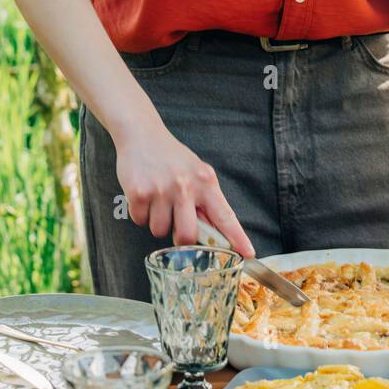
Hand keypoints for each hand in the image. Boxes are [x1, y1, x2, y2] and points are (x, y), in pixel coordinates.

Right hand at [115, 122, 255, 256]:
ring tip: (158, 199)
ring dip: (157, 221)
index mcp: (206, 182)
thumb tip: (214, 231)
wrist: (142, 135)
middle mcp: (186, 186)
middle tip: (176, 225)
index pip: (225, 215)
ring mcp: (162, 190)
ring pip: (159, 230)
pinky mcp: (139, 193)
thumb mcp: (197, 172)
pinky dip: (141, 213)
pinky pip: (140, 221)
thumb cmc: (172, 158)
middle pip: (187, 235)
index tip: (248, 254)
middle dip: (181, 239)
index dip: (237, 237)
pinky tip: (144, 195)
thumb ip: (205, 199)